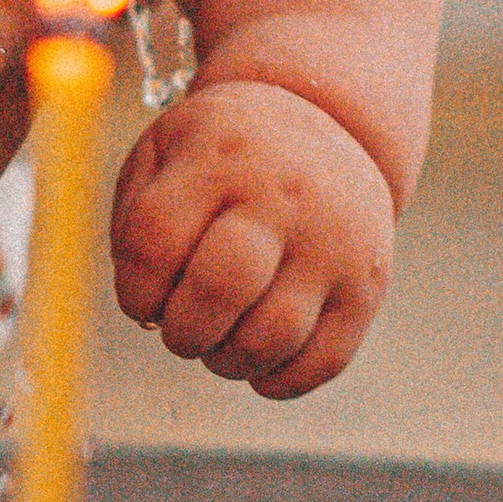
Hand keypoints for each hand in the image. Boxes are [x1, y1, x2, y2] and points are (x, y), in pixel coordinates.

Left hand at [111, 79, 394, 398]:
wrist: (325, 120)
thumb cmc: (219, 156)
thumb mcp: (163, 152)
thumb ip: (134, 224)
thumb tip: (147, 314)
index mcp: (219, 158)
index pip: (155, 243)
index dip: (135, 291)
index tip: (141, 300)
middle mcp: (284, 196)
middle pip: (221, 288)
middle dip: (183, 331)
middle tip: (179, 329)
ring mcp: (334, 242)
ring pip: (272, 335)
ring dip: (227, 361)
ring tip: (216, 343)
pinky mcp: (368, 285)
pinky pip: (324, 361)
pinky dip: (278, 381)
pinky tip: (256, 364)